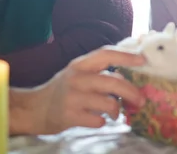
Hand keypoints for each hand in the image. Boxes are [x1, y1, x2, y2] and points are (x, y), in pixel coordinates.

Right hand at [9, 46, 145, 134]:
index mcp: (80, 64)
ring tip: (115, 112)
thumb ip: (98, 71)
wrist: (34, 109)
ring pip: (109, 102)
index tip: (143, 60)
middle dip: (132, 91)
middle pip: (113, 81)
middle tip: (141, 100)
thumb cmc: (62, 90)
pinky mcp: (70, 116)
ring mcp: (72, 97)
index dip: (126, 56)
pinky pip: (98, 120)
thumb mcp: (77, 73)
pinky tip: (97, 119)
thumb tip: (128, 72)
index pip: (106, 54)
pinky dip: (103, 122)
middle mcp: (76, 78)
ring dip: (117, 110)